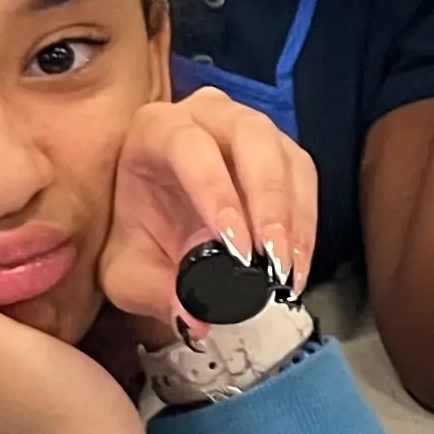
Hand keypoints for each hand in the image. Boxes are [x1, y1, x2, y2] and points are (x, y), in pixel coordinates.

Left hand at [99, 88, 322, 324]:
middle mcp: (207, 114)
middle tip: (274, 259)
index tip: (236, 248)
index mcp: (156, 130)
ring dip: (294, 215)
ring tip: (288, 268)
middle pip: (251, 137)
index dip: (218, 194)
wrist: (154, 222)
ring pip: (285, 154)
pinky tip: (298, 261)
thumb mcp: (127, 269)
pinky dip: (306, 221)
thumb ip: (153, 292)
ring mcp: (250, 126)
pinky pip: (305, 175)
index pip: (191, 147)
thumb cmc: (138, 233)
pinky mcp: (282, 150)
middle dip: (268, 203)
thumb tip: (196, 319)